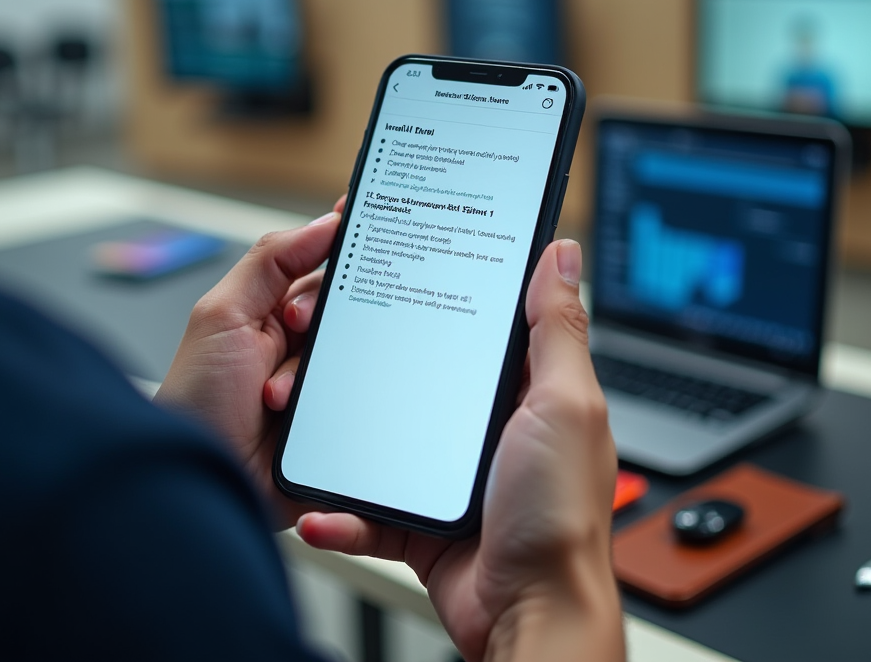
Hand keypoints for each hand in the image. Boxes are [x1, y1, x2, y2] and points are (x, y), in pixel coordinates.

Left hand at [154, 199, 343, 528]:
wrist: (206, 483)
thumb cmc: (196, 403)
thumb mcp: (222, 316)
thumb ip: (270, 261)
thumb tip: (323, 223)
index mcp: (271, 313)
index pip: (321, 268)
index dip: (344, 251)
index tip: (367, 232)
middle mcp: (301, 345)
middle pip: (349, 309)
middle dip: (321, 319)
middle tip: (292, 330)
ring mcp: (323, 384)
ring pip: (362, 354)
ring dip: (321, 371)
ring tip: (276, 394)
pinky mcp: (341, 422)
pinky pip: (371, 399)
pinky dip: (344, 405)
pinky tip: (302, 420)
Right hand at [290, 240, 623, 661]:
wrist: (529, 615)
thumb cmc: (559, 518)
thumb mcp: (563, 406)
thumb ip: (556, 331)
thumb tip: (560, 256)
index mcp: (528, 393)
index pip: (484, 327)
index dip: (449, 296)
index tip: (406, 271)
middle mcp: (488, 428)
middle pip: (422, 377)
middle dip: (377, 365)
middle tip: (331, 342)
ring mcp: (451, 473)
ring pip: (385, 438)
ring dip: (346, 438)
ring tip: (307, 418)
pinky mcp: (422, 517)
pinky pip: (370, 506)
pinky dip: (344, 511)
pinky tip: (324, 508)